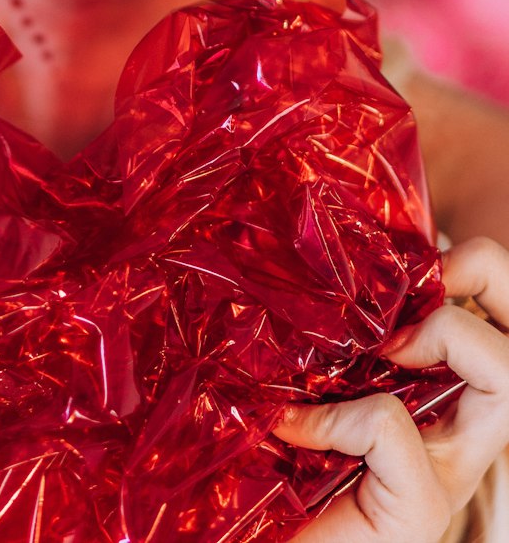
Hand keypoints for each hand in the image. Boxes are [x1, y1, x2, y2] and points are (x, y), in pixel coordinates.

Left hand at [276, 237, 508, 540]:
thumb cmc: (287, 469)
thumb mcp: (319, 377)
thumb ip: (339, 335)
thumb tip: (332, 263)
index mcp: (447, 392)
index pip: (503, 310)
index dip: (474, 264)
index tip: (408, 262)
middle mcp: (465, 430)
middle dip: (487, 269)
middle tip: (426, 275)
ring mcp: (452, 472)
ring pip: (504, 378)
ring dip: (447, 332)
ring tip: (384, 346)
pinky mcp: (420, 511)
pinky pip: (394, 427)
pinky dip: (340, 415)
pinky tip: (297, 429)